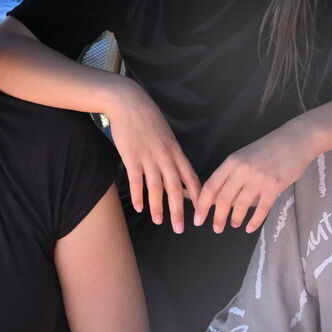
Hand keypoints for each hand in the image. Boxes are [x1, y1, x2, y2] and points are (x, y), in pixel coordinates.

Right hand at [105, 82, 200, 232]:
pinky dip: (138, 195)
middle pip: (175, 188)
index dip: (197, 196)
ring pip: (156, 187)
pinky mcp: (132, 157)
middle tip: (181, 228)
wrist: (130, 103)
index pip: (191, 178)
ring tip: (159, 221)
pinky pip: (137, 180)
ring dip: (158, 207)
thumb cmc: (148, 119)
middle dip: (179, 210)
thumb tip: (178, 171)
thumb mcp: (167, 135)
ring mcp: (148, 157)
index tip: (202, 211)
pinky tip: (139, 207)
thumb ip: (172, 154)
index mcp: (176, 151)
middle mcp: (165, 156)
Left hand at [193, 120, 316, 233]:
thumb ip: (233, 174)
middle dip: (217, 217)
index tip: (197, 219)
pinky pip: (262, 208)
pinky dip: (254, 221)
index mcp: (232, 161)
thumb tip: (219, 199)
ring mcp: (259, 177)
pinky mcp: (275, 185)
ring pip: (241, 205)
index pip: (210, 186)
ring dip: (235, 219)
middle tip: (216, 229)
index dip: (201, 205)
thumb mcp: (245, 156)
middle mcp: (242, 169)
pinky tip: (250, 228)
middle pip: (223, 198)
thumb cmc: (269, 148)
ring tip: (234, 225)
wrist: (296, 139)